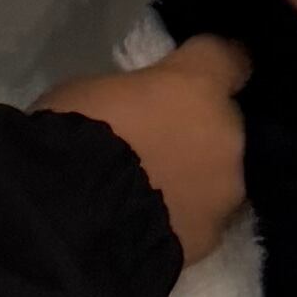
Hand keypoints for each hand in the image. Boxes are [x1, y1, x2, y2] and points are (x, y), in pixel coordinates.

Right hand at [46, 34, 250, 267]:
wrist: (67, 223)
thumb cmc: (69, 139)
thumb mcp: (92, 92)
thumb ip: (134, 98)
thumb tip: (140, 113)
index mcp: (198, 87)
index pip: (228, 57)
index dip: (211, 66)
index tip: (192, 74)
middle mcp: (227, 136)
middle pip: (225, 124)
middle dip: (197, 132)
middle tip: (153, 145)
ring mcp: (225, 192)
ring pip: (218, 176)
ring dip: (192, 178)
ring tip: (147, 195)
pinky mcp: (210, 239)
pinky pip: (199, 218)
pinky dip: (179, 218)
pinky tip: (143, 226)